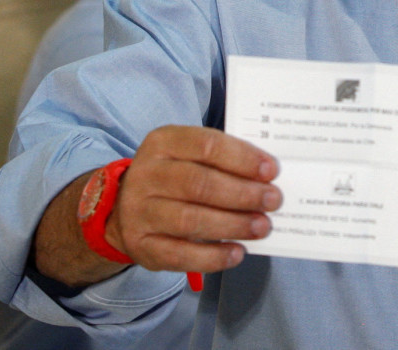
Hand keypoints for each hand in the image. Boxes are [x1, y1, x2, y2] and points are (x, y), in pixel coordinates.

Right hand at [108, 125, 281, 272]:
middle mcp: (146, 174)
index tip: (271, 170)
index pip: (206, 145)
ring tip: (261, 226)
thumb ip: (222, 161)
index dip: (242, 158)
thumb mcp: (189, 155)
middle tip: (273, 201)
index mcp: (162, 142)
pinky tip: (237, 252)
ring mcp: (139, 212)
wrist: (124, 208)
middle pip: (199, 183)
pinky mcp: (141, 245)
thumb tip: (266, 178)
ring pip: (190, 220)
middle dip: (242, 194)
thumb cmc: (174, 175)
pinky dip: (213, 256)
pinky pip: (180, 254)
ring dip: (233, 225)